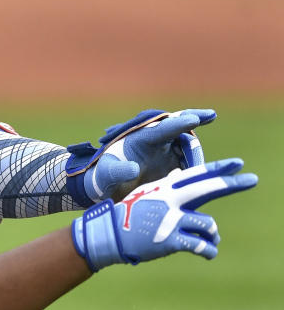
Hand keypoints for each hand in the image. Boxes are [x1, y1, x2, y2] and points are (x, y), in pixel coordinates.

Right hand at [72, 158, 255, 271]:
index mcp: (165, 190)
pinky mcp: (170, 241)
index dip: (218, 169)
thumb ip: (165, 189)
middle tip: (253, 179)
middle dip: (233, 183)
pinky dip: (208, 250)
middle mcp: (170, 201)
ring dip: (212, 233)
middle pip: (208, 189)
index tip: (238, 163)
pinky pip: (201, 246)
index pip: (196, 175)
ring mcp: (171, 220)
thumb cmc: (125, 217)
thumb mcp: (144, 196)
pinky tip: (209, 253)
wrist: (107, 236)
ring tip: (210, 240)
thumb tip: (180, 178)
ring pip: (208, 224)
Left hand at [81, 108, 214, 202]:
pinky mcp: (175, 166)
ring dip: (195, 159)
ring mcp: (168, 153)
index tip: (194, 119)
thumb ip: (118, 171)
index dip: (179, 123)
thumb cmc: (104, 177)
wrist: (110, 189)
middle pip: (183, 134)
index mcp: (142, 136)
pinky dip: (193, 172)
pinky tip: (193, 181)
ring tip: (193, 174)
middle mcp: (159, 141)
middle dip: (194, 138)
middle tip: (204, 140)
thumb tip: (134, 170)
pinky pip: (189, 166)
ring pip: (190, 150)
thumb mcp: (107, 173)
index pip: (164, 127)